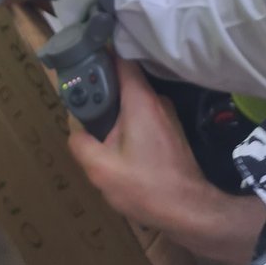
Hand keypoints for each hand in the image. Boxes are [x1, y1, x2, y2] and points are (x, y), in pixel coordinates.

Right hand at [69, 59, 265, 264]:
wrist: (189, 211)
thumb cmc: (146, 187)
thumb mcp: (101, 169)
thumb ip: (81, 144)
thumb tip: (76, 132)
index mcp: (140, 100)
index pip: (122, 60)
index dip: (101, 53)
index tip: (82, 59)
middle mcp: (157, 101)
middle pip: (125, 81)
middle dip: (102, 89)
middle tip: (80, 103)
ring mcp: (167, 116)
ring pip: (134, 102)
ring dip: (115, 112)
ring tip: (97, 131)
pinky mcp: (171, 132)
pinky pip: (144, 117)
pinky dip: (128, 125)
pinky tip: (118, 148)